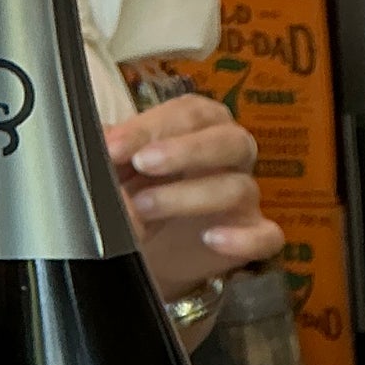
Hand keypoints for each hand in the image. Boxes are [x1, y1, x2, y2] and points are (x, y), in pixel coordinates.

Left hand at [105, 95, 284, 303]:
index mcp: (199, 127)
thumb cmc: (140, 194)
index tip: (115, 146)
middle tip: (143, 165)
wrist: (153, 251)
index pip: (189, 113)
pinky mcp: (254, 235)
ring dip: (190, 195)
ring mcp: (245, 197)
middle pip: (229, 140)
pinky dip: (244, 238)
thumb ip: (112, 150)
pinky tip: (213, 240)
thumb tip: (97, 141)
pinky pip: (268, 235)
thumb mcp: (118, 168)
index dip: (153, 127)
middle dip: (186, 150)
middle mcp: (229, 156)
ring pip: (238, 188)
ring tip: (146, 208)